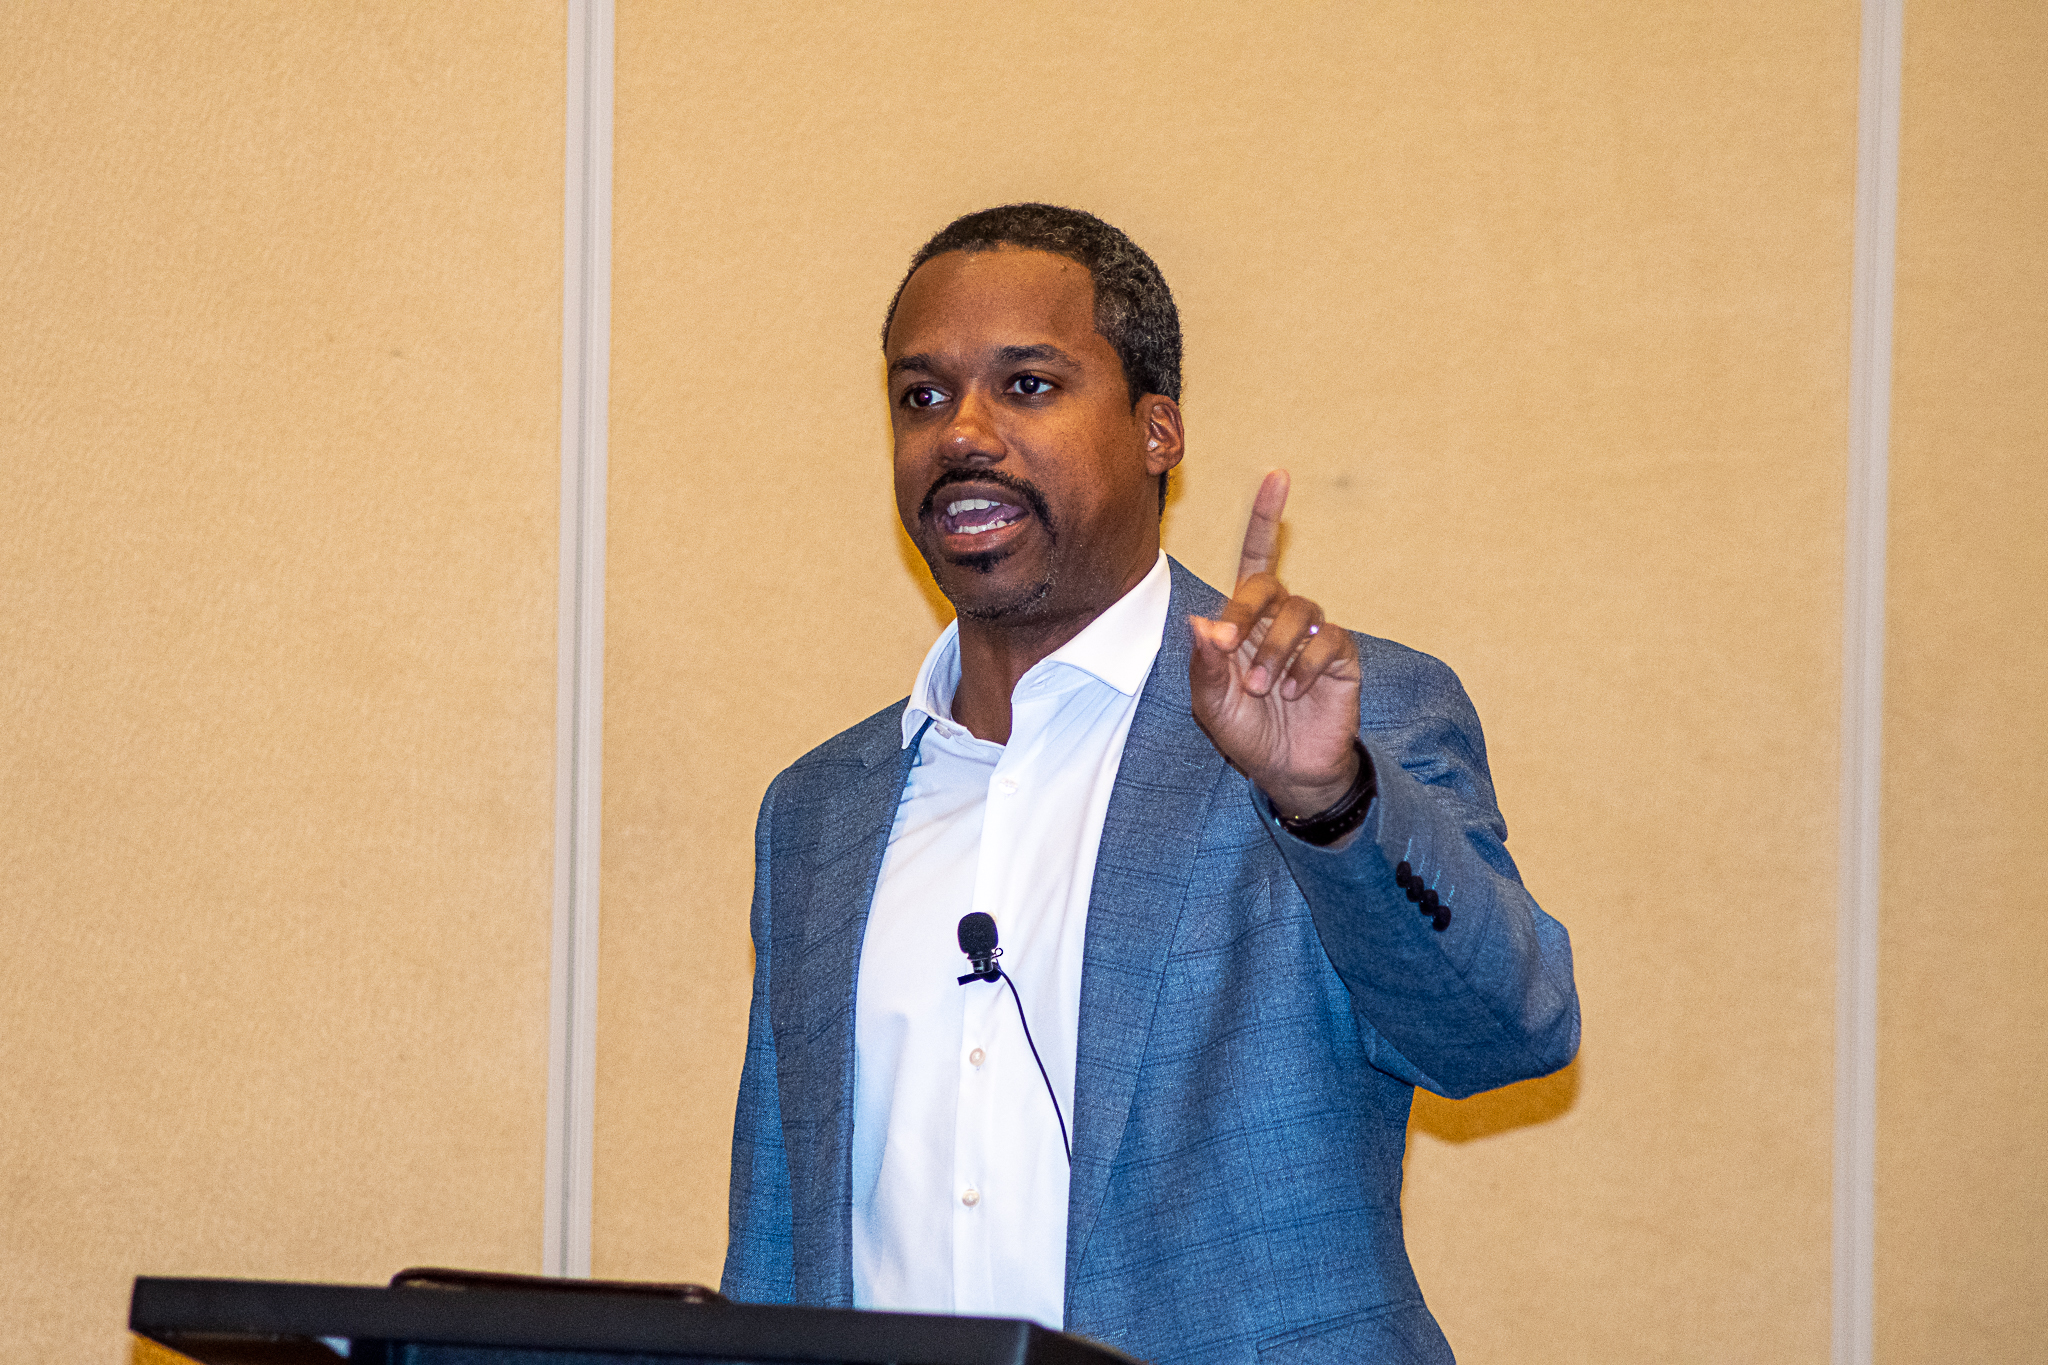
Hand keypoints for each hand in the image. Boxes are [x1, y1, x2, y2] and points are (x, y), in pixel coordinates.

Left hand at [1189, 470, 1362, 817]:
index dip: (1266, 517)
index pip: (1257, 558)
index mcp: (1245, 620)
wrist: (1288, 769)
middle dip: (1246, 612)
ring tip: (1264, 689)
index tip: (1278, 475)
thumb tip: (1199, 622)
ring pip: (1298, 611)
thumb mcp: (1212, 703)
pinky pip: (1327, 641)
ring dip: (1273, 650)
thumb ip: (1205, 665)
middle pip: (1266, 583)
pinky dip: (1304, 665)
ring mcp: (1313, 635)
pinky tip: (1293, 691)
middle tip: (1232, 650)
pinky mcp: (1341, 657)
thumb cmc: (1247, 730)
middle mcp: (1281, 618)